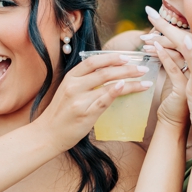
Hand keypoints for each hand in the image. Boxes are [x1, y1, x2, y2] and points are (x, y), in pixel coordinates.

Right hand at [34, 53, 152, 150]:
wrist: (47, 134)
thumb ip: (84, 81)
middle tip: (143, 68)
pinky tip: (125, 87)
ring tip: (144, 81)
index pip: (93, 61)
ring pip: (108, 85)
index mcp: (70, 77)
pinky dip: (115, 92)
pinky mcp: (85, 114)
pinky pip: (103, 100)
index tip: (128, 57)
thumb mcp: (69, 91)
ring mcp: (79, 99)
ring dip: (129, 81)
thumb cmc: (60, 113)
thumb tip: (108, 74)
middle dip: (127, 68)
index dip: (112, 57)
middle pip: (104, 72)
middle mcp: (74, 86)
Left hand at [141, 6, 191, 139]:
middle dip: (166, 29)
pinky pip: (189, 63)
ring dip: (163, 39)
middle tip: (148, 16)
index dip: (176, 32)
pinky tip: (160, 45)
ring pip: (186, 47)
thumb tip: (185, 58)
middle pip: (190, 39)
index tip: (159, 26)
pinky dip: (176, 52)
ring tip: (145, 36)